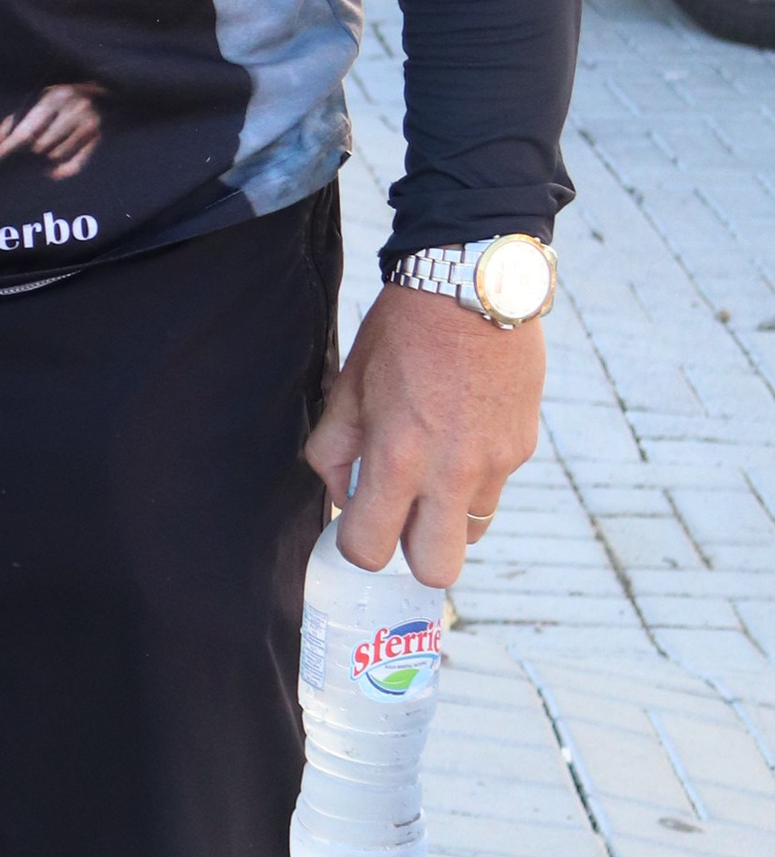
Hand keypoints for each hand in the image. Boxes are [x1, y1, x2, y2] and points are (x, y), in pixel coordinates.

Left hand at [0, 82, 101, 178]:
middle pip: (40, 146)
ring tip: (44, 152)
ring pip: (56, 156)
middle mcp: (72, 110)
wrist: (100, 91)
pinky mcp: (98, 138)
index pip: (26, 129)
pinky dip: (62, 172)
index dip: (8, 147)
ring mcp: (87, 124)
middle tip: (30, 148)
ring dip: (46, 159)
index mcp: (53, 98)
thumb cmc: (58, 99)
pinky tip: (52, 172)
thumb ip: (12, 123)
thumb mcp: (36, 102)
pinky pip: (76, 165)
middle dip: (31, 150)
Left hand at [302, 283, 541, 587]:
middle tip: (401, 515)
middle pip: (437, 569)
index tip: (357, 526)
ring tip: (434, 465)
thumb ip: (334, 449)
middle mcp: (451, 471)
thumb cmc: (403, 333)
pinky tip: (461, 433)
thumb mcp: (348, 385)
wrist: (472, 287)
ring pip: (470, 530)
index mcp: (398, 456)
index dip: (358, 546)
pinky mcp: (522, 448)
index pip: (371, 548)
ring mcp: (494, 464)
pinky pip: (494, 489)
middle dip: (413, 552)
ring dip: (447, 514)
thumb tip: (343, 495)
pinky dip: (474, 479)